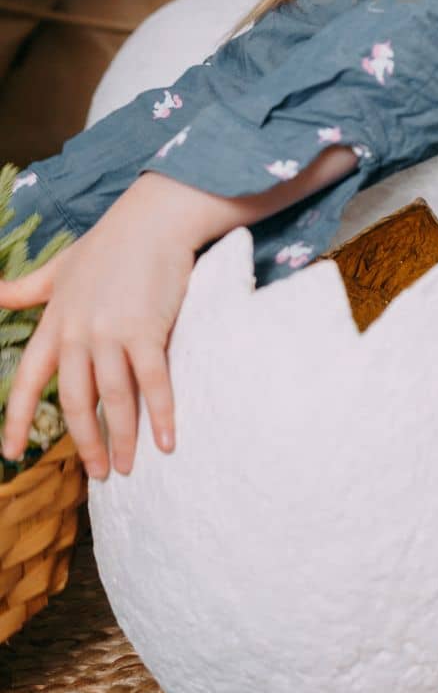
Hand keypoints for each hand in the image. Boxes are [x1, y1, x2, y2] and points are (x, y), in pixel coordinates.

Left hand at [0, 184, 198, 480]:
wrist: (153, 219)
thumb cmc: (110, 243)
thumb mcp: (60, 267)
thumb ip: (26, 289)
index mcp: (55, 323)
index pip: (27, 380)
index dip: (16, 419)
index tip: (10, 453)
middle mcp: (78, 333)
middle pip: (74, 401)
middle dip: (85, 442)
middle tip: (97, 473)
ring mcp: (111, 333)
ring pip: (113, 399)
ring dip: (122, 438)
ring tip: (127, 467)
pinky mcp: (147, 329)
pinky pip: (152, 382)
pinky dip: (161, 414)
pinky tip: (167, 441)